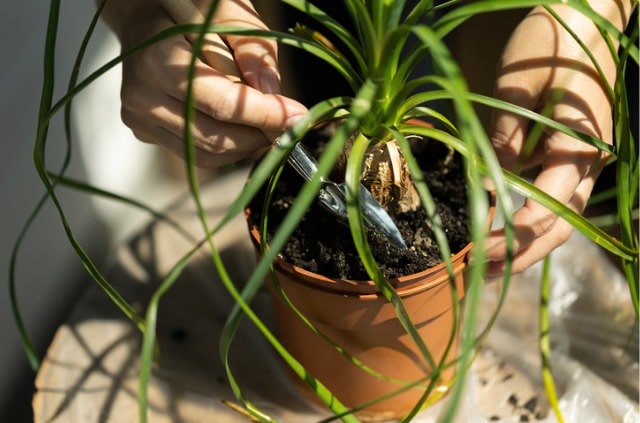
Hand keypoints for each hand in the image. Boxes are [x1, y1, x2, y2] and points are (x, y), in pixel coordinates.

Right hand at [101, 0, 307, 166]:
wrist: (143, 14)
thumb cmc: (189, 5)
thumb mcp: (225, 9)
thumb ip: (252, 46)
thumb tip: (272, 91)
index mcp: (157, 61)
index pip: (221, 104)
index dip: (265, 114)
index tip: (300, 115)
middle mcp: (141, 98)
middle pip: (216, 138)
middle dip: (260, 134)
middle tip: (290, 121)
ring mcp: (140, 120)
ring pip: (207, 154)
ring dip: (246, 143)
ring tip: (266, 120)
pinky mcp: (145, 132)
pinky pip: (196, 153)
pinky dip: (228, 144)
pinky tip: (240, 122)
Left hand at [486, 2, 632, 275]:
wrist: (585, 16)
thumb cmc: (550, 44)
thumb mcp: (519, 88)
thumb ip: (505, 140)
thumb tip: (490, 187)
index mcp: (579, 148)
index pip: (548, 210)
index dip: (512, 236)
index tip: (476, 251)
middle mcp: (588, 163)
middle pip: (559, 226)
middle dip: (519, 253)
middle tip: (477, 270)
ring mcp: (583, 161)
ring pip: (558, 217)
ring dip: (523, 243)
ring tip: (483, 262)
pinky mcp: (571, 155)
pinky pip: (552, 197)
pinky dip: (526, 218)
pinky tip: (497, 227)